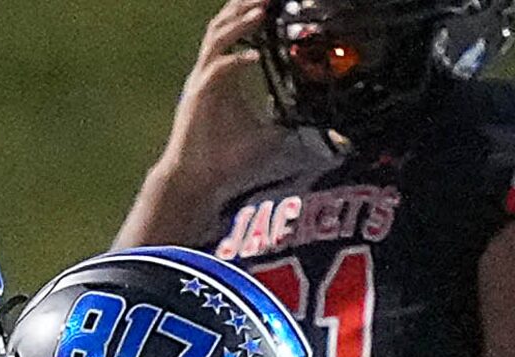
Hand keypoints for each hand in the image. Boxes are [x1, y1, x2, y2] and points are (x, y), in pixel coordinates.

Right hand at [162, 0, 281, 176]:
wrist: (196, 181)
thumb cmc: (225, 158)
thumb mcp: (267, 133)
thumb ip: (285, 117)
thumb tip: (317, 119)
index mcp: (223, 74)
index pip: (234, 31)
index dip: (249, 11)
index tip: (270, 0)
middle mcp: (210, 72)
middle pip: (222, 25)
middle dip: (243, 5)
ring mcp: (201, 83)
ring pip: (216, 40)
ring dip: (239, 24)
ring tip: (260, 11)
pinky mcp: (198, 99)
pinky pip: (216, 71)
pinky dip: (236, 61)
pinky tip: (255, 56)